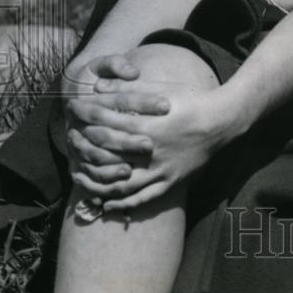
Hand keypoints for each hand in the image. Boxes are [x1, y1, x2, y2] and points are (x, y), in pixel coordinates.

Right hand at [62, 54, 154, 178]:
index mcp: (83, 101)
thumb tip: (132, 71)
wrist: (74, 101)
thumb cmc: (96, 81)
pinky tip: (127, 175)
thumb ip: (116, 64)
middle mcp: (76, 125)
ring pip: (95, 157)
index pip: (114, 102)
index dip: (140, 102)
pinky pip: (89, 175)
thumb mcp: (101, 65)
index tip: (166, 105)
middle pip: (103, 134)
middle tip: (152, 143)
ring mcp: (76, 146)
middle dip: (128, 140)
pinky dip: (105, 177)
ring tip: (138, 163)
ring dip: (116, 161)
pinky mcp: (77, 163)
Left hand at [68, 77, 241, 212]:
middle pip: (107, 154)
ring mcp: (161, 169)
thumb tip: (98, 86)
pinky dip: (123, 203)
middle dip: (84, 148)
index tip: (73, 113)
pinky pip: (143, 198)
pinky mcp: (170, 181)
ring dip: (97, 183)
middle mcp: (150, 151)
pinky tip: (107, 205)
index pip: (107, 123)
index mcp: (148, 125)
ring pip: (121, 183)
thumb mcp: (162, 88)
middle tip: (70, 143)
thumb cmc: (193, 100)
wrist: (222, 121)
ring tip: (80, 180)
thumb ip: (129, 89)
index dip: (87, 117)